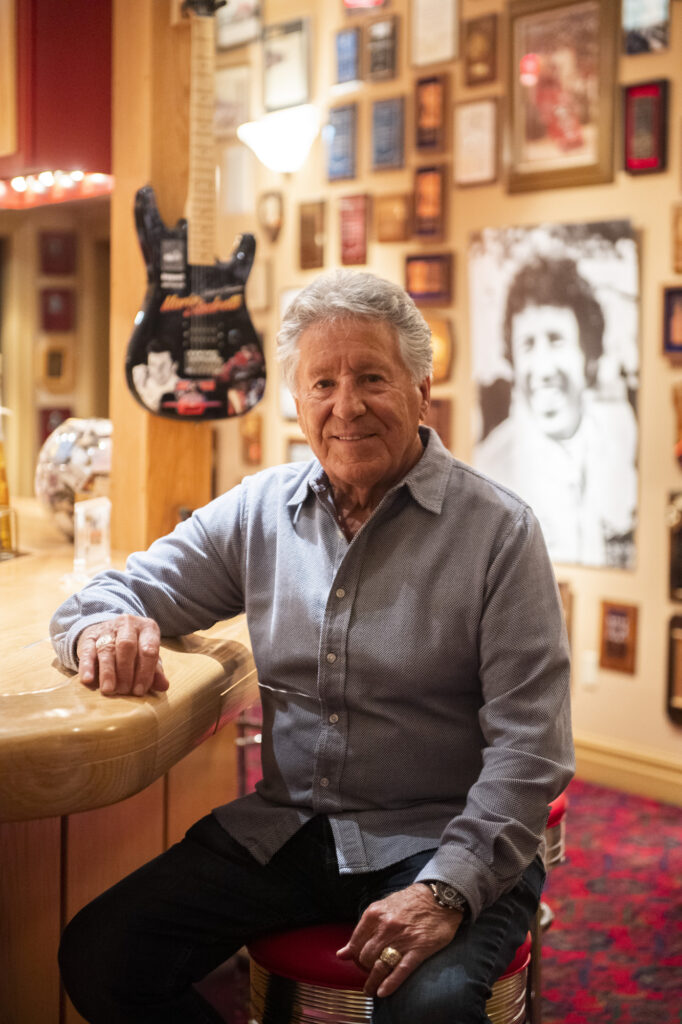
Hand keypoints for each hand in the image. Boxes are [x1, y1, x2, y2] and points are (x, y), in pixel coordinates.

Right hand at [76, 615, 169, 696]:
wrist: (110, 632)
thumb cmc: (135, 649)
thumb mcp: (147, 657)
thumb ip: (155, 671)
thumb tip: (164, 686)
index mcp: (147, 628)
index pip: (148, 649)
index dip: (145, 671)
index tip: (139, 691)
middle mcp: (127, 624)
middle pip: (127, 646)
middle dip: (126, 671)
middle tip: (124, 690)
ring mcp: (107, 629)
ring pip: (107, 649)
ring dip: (108, 671)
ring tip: (108, 689)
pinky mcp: (89, 637)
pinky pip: (87, 651)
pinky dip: (87, 667)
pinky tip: (88, 680)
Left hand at [336, 883, 461, 997]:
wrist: (440, 895)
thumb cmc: (410, 901)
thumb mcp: (383, 906)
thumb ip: (364, 928)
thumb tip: (342, 953)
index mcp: (374, 914)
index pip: (355, 944)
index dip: (355, 957)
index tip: (358, 962)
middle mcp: (385, 927)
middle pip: (365, 957)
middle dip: (364, 969)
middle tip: (367, 973)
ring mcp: (402, 939)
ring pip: (380, 967)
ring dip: (372, 982)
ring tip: (370, 990)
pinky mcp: (419, 949)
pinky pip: (400, 971)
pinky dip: (390, 984)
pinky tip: (382, 992)